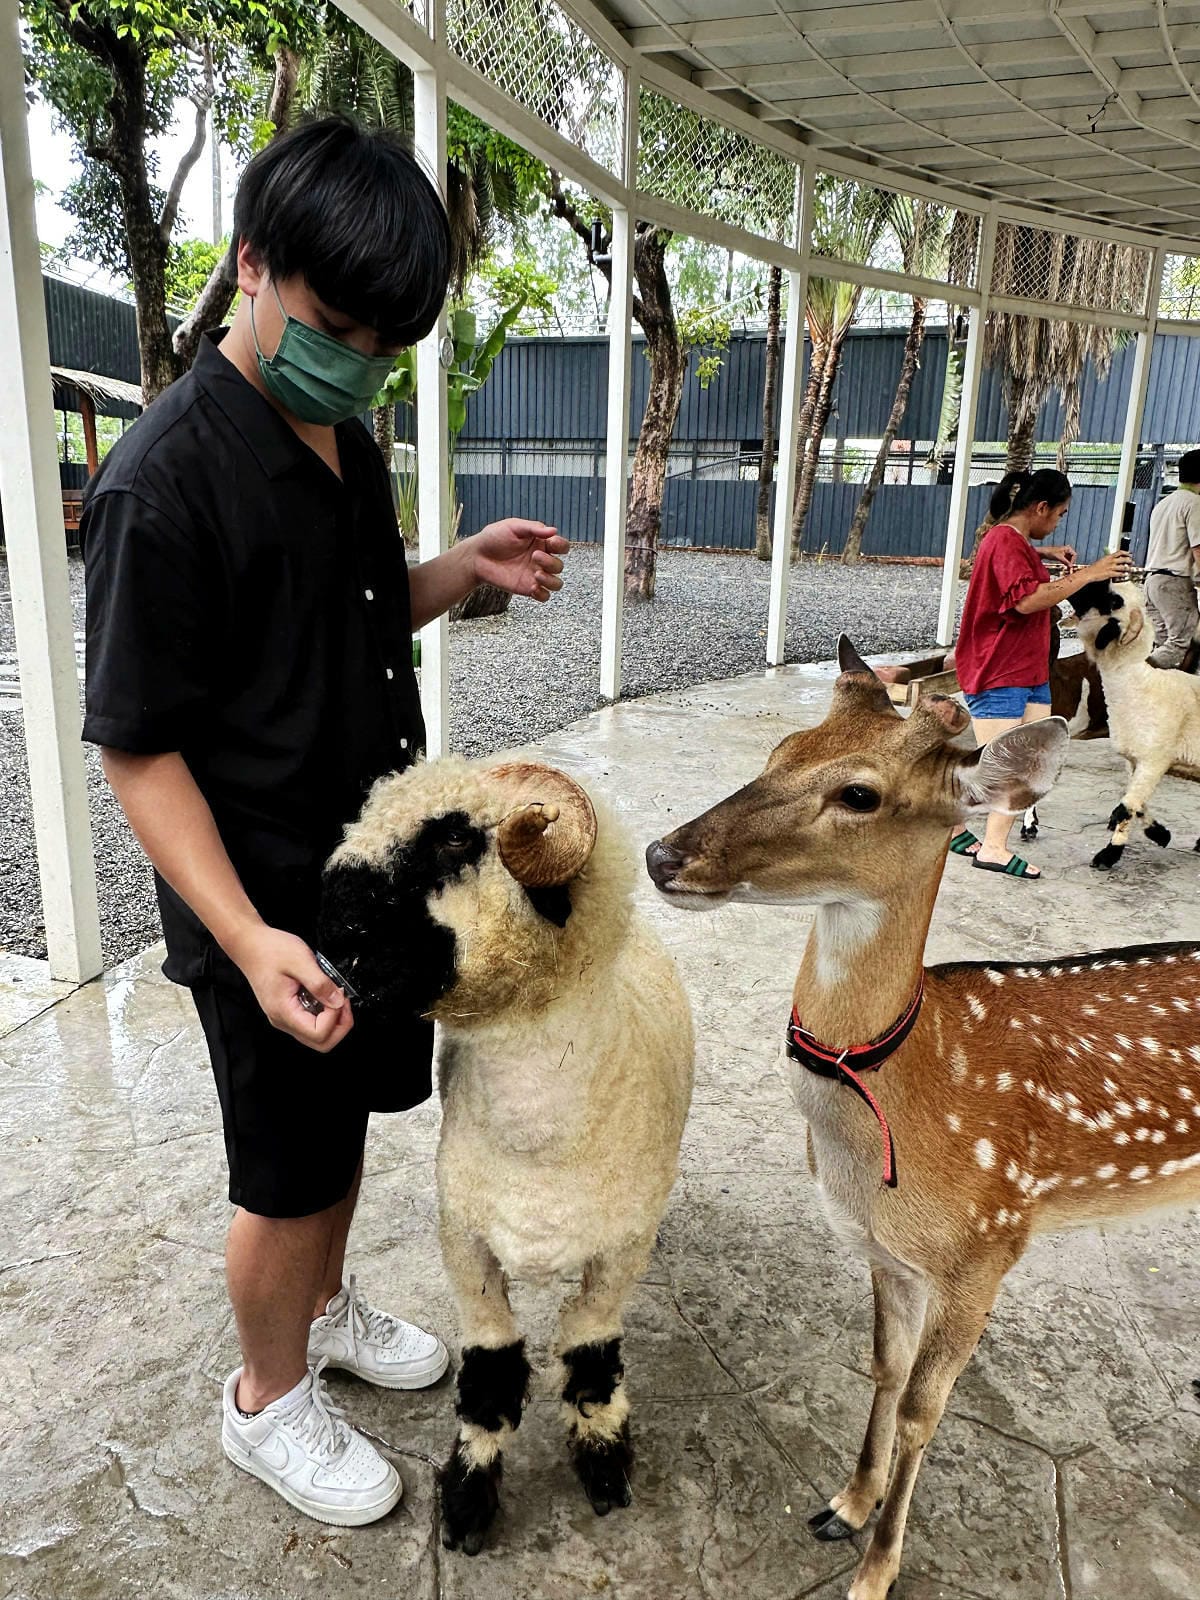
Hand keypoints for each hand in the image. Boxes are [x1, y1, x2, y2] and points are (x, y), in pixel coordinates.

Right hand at [227, 925, 354, 1051]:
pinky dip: (324, 1012)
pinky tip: (325, 994)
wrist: (250, 944)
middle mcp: (283, 1019)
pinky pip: (310, 1021)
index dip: (335, 1017)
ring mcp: (284, 1016)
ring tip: (335, 995)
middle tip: (343, 1001)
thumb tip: (338, 1001)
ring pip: (316, 1035)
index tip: (339, 996)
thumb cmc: (269, 950)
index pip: (318, 1033)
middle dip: (340, 1025)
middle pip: (320, 1042)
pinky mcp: (287, 1010)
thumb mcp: (300, 960)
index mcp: (284, 1011)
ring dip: (333, 1019)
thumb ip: (320, 983)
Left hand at [469, 518, 568, 601]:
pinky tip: (532, 587)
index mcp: (541, 543)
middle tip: (533, 556)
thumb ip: (534, 528)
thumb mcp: (513, 527)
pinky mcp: (527, 588)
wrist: (476, 556)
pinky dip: (542, 594)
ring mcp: (535, 575)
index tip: (550, 543)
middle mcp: (541, 560)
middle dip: (550, 562)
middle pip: (559, 566)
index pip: (562, 546)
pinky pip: (544, 596)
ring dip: (550, 580)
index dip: (561, 546)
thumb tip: (554, 530)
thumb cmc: (494, 538)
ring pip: (556, 583)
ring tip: (536, 574)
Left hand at [1052, 543, 1077, 570]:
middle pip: (1072, 557)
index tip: (1070, 565)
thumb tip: (1071, 566)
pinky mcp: (1062, 556)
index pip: (1074, 555)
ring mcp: (1065, 553)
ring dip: (1069, 564)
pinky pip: (1066, 560)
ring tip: (1068, 569)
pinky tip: (1066, 567)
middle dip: (1071, 562)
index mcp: (1068, 548)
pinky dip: (1066, 563)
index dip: (1073, 560)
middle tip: (1069, 568)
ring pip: (1069, 559)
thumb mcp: (1059, 558)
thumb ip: (1066, 562)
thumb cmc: (1051, 553)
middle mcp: (1067, 550)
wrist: (1043, 552)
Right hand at [1089, 550, 1133, 582]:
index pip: (1120, 552)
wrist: (1089, 573)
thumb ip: (1108, 559)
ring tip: (1130, 569)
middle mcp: (1111, 561)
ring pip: (1123, 567)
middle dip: (1129, 561)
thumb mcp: (1102, 560)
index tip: (1129, 554)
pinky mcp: (1110, 574)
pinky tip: (1125, 575)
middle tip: (1132, 562)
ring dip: (1128, 568)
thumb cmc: (1094, 568)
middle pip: (1124, 559)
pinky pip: (1119, 574)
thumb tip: (1114, 559)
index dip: (1126, 553)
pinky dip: (1123, 574)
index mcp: (1108, 557)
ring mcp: (1111, 567)